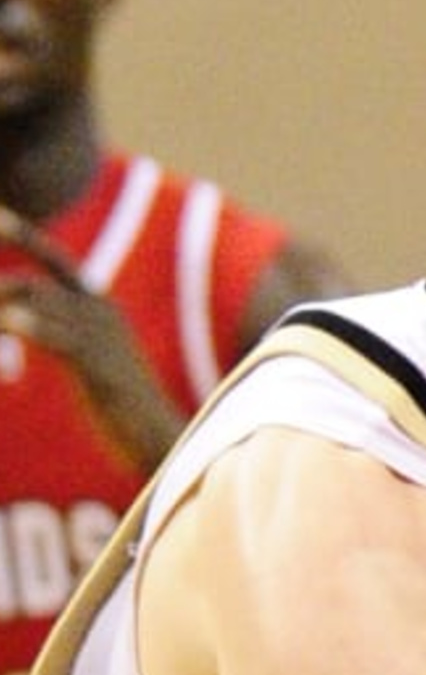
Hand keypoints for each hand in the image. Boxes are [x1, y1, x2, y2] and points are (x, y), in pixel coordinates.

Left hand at [0, 208, 185, 468]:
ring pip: (39, 306)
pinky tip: (12, 323)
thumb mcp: (90, 360)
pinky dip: (32, 327)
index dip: (23, 236)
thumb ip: (58, 333)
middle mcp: (101, 314)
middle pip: (33, 284)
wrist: (161, 438)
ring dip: (2, 307)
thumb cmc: (121, 406)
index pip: (54, 260)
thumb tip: (20, 317)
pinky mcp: (101, 367)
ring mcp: (103, 338)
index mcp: (99, 308)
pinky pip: (61, 339)